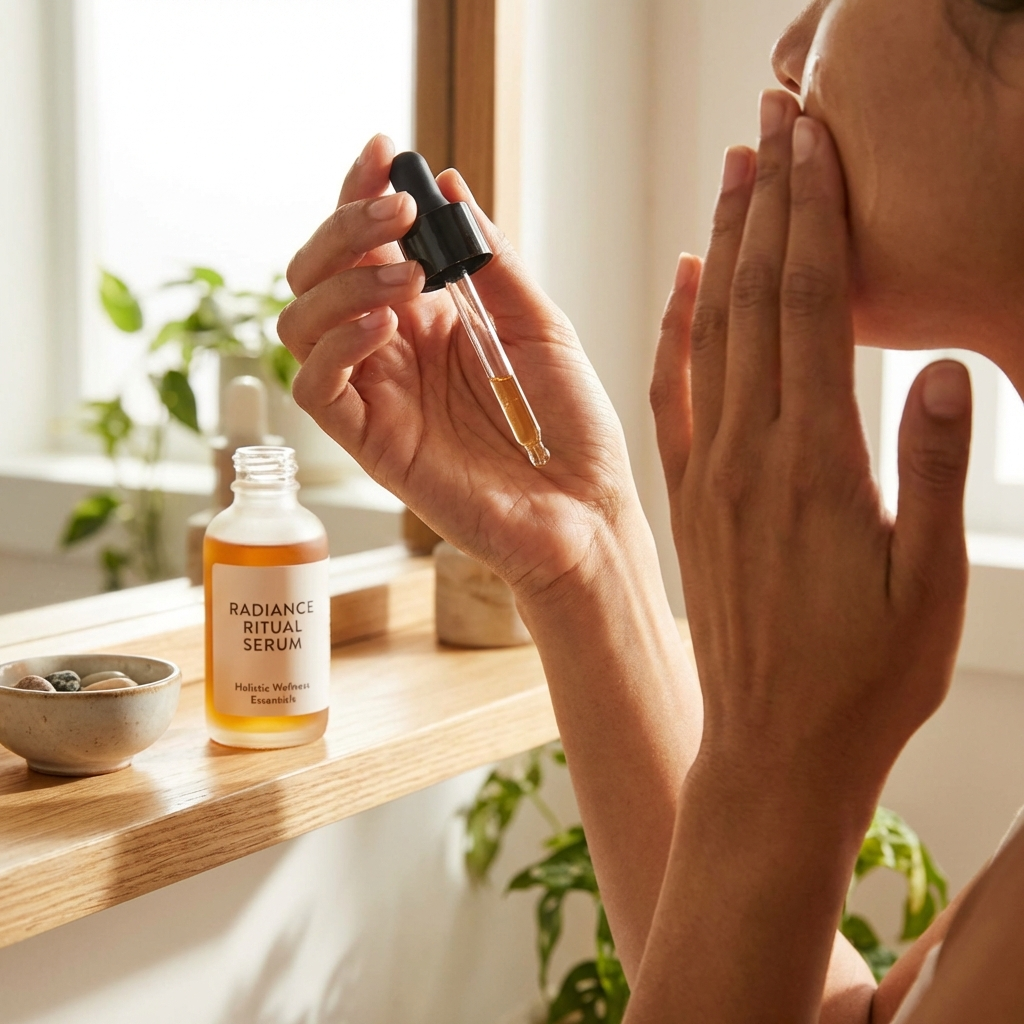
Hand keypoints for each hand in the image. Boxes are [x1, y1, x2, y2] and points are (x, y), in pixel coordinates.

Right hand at [279, 135, 637, 596]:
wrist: (583, 510)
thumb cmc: (570, 425)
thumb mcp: (539, 324)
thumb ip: (491, 262)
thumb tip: (449, 185)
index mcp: (433, 319)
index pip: (372, 245)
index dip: (364, 193)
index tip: (382, 152)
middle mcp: (395, 351)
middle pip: (320, 273)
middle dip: (347, 228)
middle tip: (397, 215)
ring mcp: (378, 395)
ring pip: (302, 321)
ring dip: (342, 282)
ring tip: (405, 280)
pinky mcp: (370, 442)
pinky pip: (316, 385)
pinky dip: (337, 343)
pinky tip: (387, 326)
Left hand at [651, 92, 972, 801]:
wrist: (775, 746)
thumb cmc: (864, 678)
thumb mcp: (931, 585)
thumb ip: (937, 474)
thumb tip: (948, 373)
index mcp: (815, 463)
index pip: (812, 307)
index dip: (814, 216)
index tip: (814, 143)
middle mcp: (751, 453)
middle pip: (758, 299)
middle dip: (769, 202)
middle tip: (776, 119)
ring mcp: (711, 473)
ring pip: (713, 334)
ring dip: (725, 246)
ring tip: (737, 172)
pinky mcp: (691, 498)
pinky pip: (677, 396)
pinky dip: (678, 332)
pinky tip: (686, 285)